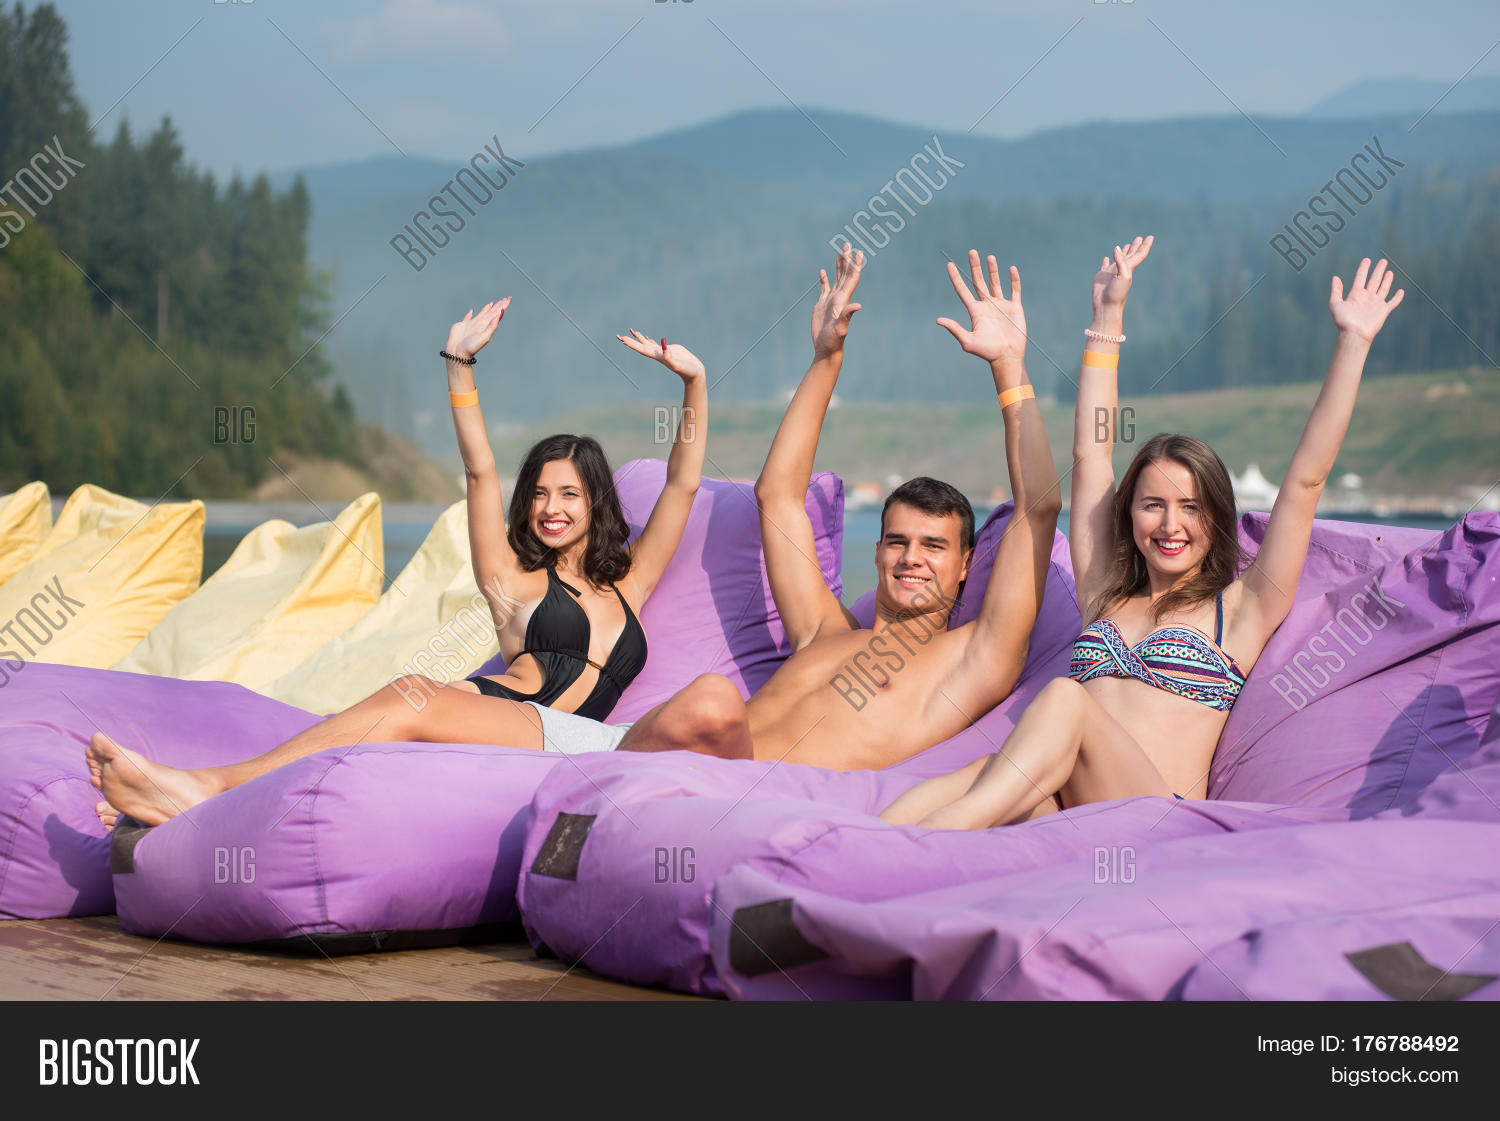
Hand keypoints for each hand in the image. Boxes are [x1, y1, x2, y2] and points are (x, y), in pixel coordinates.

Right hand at [446, 297, 509, 359]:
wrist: (458, 353)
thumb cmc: (471, 346)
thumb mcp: (485, 336)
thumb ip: (492, 325)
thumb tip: (500, 313)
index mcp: (486, 325)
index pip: (497, 313)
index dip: (503, 306)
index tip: (509, 299)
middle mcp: (481, 323)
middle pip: (491, 312)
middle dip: (498, 305)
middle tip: (506, 298)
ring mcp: (472, 324)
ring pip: (482, 313)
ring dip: (487, 308)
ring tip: (492, 303)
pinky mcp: (463, 325)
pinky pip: (468, 317)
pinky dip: (470, 313)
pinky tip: (472, 311)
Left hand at [616, 329, 705, 382]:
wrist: (694, 372)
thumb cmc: (687, 370)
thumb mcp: (678, 364)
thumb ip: (670, 358)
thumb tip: (664, 348)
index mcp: (658, 357)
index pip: (642, 349)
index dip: (633, 344)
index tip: (624, 339)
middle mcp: (657, 354)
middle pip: (641, 346)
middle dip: (630, 341)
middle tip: (619, 336)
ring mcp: (662, 352)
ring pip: (647, 344)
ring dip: (638, 338)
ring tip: (631, 331)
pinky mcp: (668, 349)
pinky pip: (655, 344)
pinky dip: (649, 340)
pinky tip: (646, 338)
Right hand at [811, 243, 863, 358]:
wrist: (826, 348)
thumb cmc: (833, 340)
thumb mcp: (841, 328)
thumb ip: (848, 315)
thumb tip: (858, 305)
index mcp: (843, 299)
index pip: (852, 278)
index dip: (855, 265)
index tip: (859, 252)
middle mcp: (839, 297)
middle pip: (845, 274)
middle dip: (847, 259)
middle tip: (847, 243)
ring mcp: (831, 301)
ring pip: (836, 278)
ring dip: (838, 265)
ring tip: (840, 252)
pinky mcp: (822, 305)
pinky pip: (824, 288)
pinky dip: (825, 279)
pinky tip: (823, 271)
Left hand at [937, 250, 1025, 362]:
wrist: (1007, 356)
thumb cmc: (986, 351)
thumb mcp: (968, 341)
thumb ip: (955, 329)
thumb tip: (938, 320)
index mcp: (975, 311)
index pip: (963, 290)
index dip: (956, 278)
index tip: (949, 264)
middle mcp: (986, 306)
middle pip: (978, 282)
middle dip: (974, 267)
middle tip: (971, 252)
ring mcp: (1001, 305)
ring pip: (995, 283)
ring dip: (992, 270)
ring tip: (989, 257)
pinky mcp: (1014, 307)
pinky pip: (1014, 290)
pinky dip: (1013, 280)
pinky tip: (1011, 269)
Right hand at [1091, 235, 1152, 315]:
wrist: (1106, 306)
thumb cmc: (1116, 294)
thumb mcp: (1123, 276)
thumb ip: (1121, 261)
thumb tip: (1117, 248)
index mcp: (1129, 268)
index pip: (1139, 254)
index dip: (1145, 245)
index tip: (1150, 237)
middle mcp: (1122, 269)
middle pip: (1131, 255)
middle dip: (1135, 246)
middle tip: (1139, 238)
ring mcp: (1112, 272)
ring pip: (1118, 259)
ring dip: (1123, 252)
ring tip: (1126, 245)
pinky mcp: (1102, 275)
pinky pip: (1105, 265)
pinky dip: (1106, 261)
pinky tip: (1106, 258)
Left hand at [1329, 258, 1403, 342]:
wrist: (1354, 334)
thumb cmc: (1343, 321)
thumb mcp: (1335, 304)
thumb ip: (1336, 290)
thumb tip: (1335, 277)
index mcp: (1356, 294)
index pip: (1360, 277)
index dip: (1364, 268)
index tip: (1367, 260)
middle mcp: (1367, 297)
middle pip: (1374, 280)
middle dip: (1378, 270)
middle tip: (1383, 261)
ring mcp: (1376, 303)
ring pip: (1383, 288)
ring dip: (1387, 280)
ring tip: (1389, 271)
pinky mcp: (1384, 311)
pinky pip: (1392, 302)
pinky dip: (1397, 297)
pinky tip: (1401, 291)